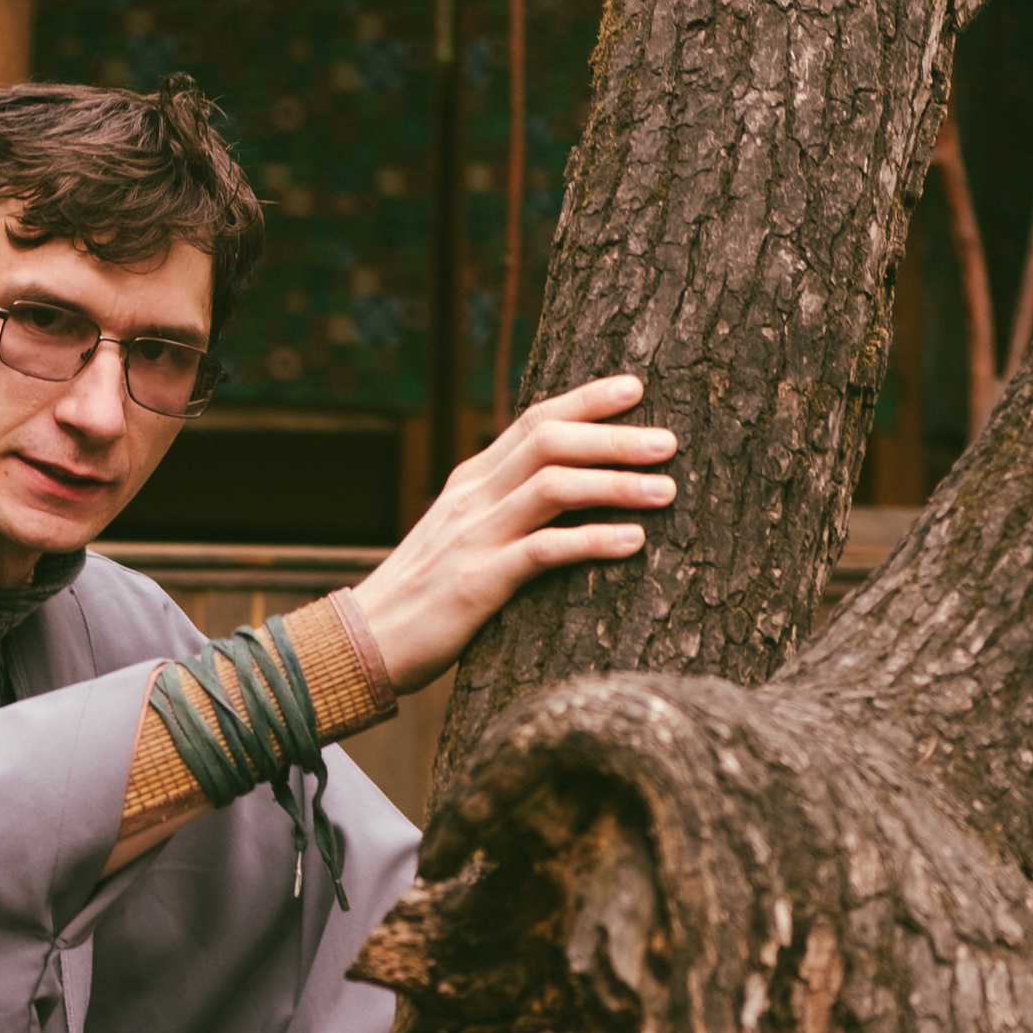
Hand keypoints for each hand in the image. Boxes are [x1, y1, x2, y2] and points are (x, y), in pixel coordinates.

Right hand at [347, 375, 677, 694]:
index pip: (534, 421)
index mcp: (471, 482)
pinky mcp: (478, 583)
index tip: (636, 388)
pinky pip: (544, 551)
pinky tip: (633, 542)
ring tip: (666, 491)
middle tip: (669, 442)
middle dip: (614, 437)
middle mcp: (473, 499)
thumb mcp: (459, 537)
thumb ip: (502, 509)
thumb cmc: (423, 596)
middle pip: (550, 443)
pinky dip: (593, 541)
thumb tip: (562, 493)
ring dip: (615, 484)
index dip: (586, 400)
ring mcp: (474, 538)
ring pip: (552, 487)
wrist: (363, 643)